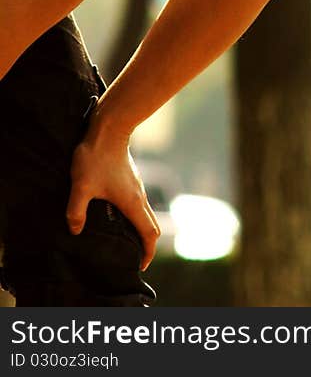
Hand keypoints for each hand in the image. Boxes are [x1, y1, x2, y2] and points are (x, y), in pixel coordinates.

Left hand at [66, 110, 160, 268]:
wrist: (109, 128)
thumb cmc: (97, 157)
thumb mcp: (81, 186)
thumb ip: (76, 211)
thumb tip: (75, 230)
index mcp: (132, 203)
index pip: (149, 233)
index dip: (148, 252)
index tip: (141, 265)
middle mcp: (139, 197)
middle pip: (151, 225)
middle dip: (146, 244)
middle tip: (133, 258)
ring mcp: (137, 187)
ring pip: (145, 213)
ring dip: (140, 229)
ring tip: (124, 240)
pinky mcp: (131, 179)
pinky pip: (138, 203)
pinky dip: (135, 216)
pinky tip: (117, 215)